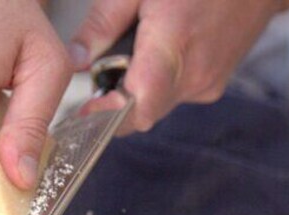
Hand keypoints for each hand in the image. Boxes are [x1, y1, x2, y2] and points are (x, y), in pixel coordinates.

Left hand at [69, 0, 285, 132]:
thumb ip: (104, 23)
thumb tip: (75, 60)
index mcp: (172, 47)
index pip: (135, 107)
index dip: (106, 116)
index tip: (84, 111)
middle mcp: (193, 76)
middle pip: (141, 114)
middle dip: (115, 104)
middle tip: (100, 79)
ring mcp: (207, 84)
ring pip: (156, 106)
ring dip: (137, 92)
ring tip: (134, 54)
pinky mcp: (213, 85)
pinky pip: (175, 95)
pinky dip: (158, 83)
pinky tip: (159, 52)